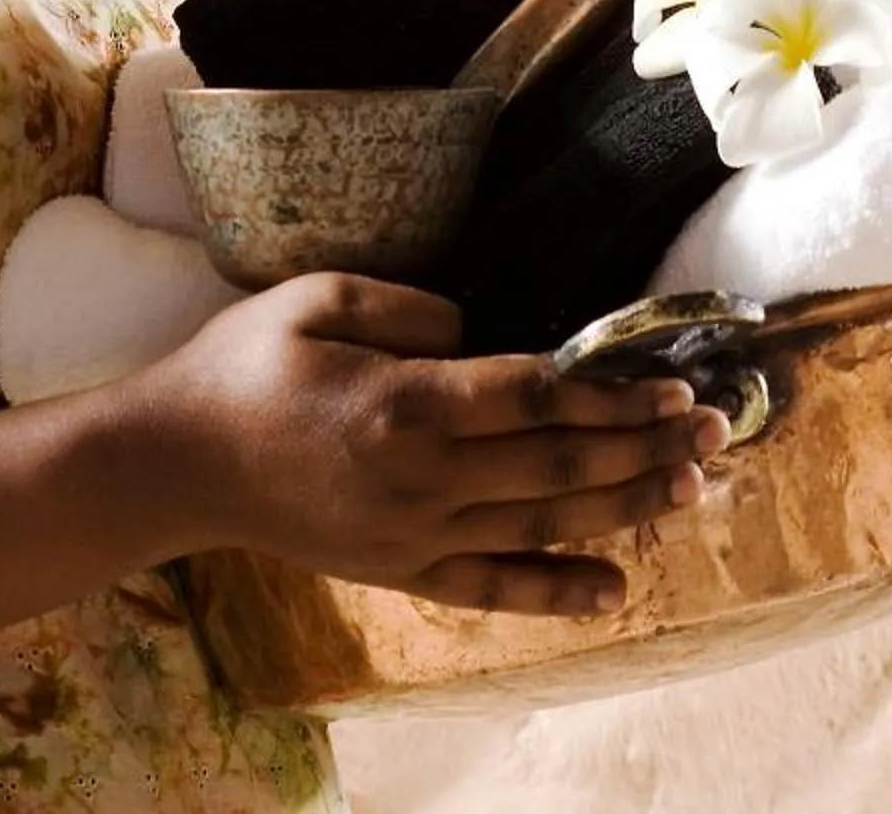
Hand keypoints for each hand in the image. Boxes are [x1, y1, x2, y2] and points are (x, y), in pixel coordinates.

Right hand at [137, 272, 728, 614]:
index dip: (610, 396)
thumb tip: (478, 330)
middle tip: (716, 430)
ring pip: (540, 527)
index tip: (671, 386)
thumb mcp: (315, 298)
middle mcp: (420, 478)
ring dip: (623, 508)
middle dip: (643, 448)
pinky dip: (555, 593)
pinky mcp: (399, 571)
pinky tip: (616, 590)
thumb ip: (406, 308)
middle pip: (555, 466)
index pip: (534, 399)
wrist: (175, 463)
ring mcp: (412, 534)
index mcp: (403, 401)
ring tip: (691, 489)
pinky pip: (491, 589)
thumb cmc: (243, 364)